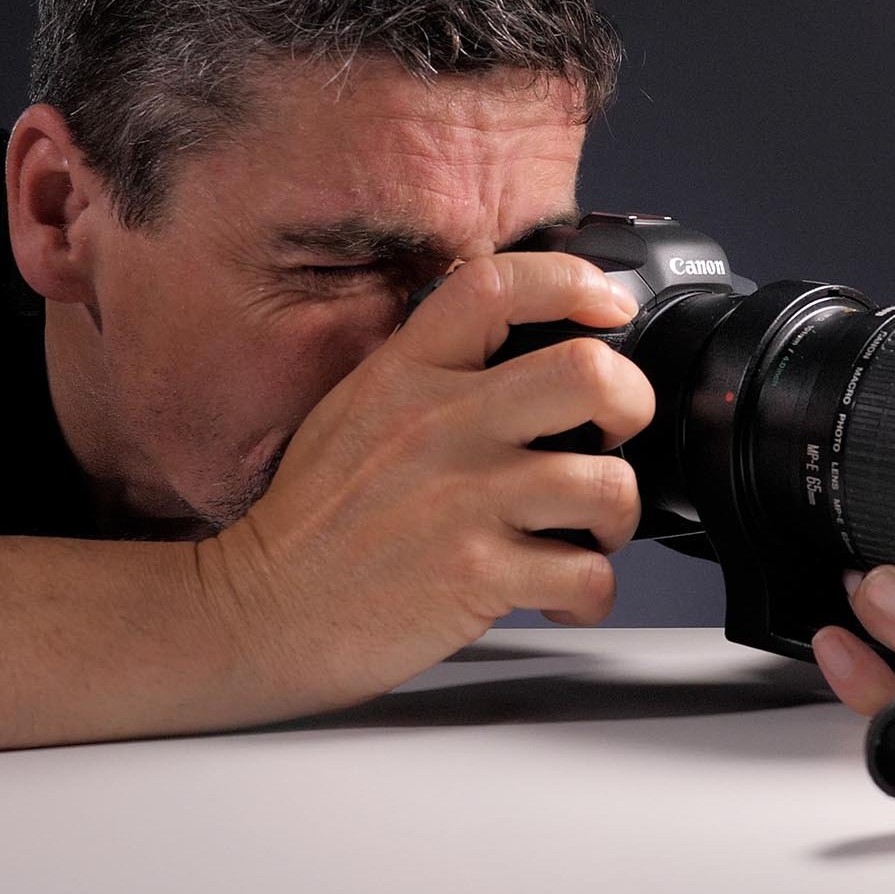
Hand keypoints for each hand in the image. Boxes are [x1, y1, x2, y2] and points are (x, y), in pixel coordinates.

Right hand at [194, 252, 652, 714]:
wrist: (262, 612)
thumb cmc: (314, 520)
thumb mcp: (355, 408)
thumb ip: (430, 369)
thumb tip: (517, 344)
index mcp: (407, 373)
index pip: (498, 284)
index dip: (573, 281)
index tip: (608, 307)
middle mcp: (441, 425)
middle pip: (588, 373)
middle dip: (632, 401)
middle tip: (616, 432)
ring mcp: (463, 500)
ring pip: (606, 484)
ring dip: (618, 516)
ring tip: (591, 532)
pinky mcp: (477, 576)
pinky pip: (586, 577)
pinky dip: (592, 595)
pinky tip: (564, 596)